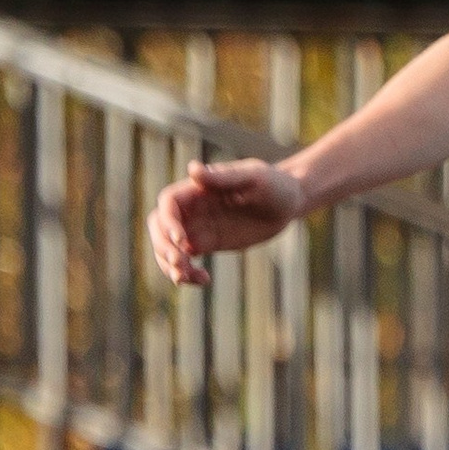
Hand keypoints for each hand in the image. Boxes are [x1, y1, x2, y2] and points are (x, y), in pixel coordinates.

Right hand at [149, 156, 306, 286]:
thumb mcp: (253, 177)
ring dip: (169, 264)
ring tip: (186, 278)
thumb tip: (192, 170)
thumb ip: (223, 177)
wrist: (289, 202)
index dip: (168, 223)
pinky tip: (204, 280)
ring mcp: (198, 226)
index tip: (183, 241)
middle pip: (159, 226)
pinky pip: (186, 260)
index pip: (168, 203)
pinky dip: (187, 273)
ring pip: (168, 246)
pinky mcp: (208, 243)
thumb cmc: (274, 183)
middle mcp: (193, 208)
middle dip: (163, 246)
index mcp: (199, 189)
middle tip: (181, 264)